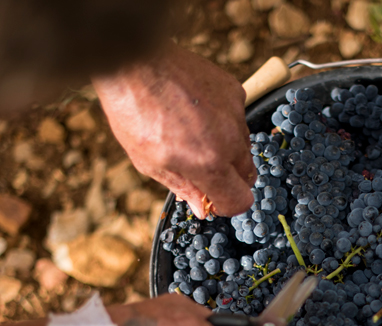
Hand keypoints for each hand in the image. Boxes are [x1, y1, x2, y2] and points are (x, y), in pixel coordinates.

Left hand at [94, 43, 254, 217]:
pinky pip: (237, 117)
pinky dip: (222, 120)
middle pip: (247, 175)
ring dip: (224, 148)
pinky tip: (196, 112)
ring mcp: (235, 113)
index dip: (225, 204)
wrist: (136, 62)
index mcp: (208, 164)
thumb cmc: (135, 110)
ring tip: (192, 133)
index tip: (212, 199)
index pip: (240, 201)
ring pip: (242, 146)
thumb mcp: (149, 162)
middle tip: (200, 168)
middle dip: (227, 178)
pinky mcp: (234, 91)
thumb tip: (201, 207)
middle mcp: (229, 140)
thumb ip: (182, 187)